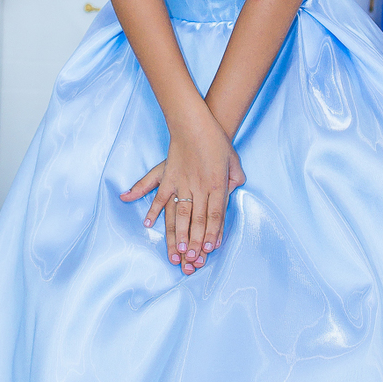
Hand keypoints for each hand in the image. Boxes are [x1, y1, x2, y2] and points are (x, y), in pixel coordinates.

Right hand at [121, 111, 245, 273]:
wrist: (196, 122)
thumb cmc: (217, 141)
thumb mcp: (233, 159)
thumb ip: (234, 177)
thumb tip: (235, 188)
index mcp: (217, 184)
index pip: (217, 214)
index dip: (214, 233)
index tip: (211, 250)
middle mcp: (200, 186)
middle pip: (199, 218)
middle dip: (197, 241)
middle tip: (193, 259)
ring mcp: (183, 182)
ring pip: (181, 213)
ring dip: (179, 233)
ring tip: (177, 251)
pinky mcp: (169, 176)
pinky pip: (160, 196)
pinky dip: (153, 211)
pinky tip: (147, 225)